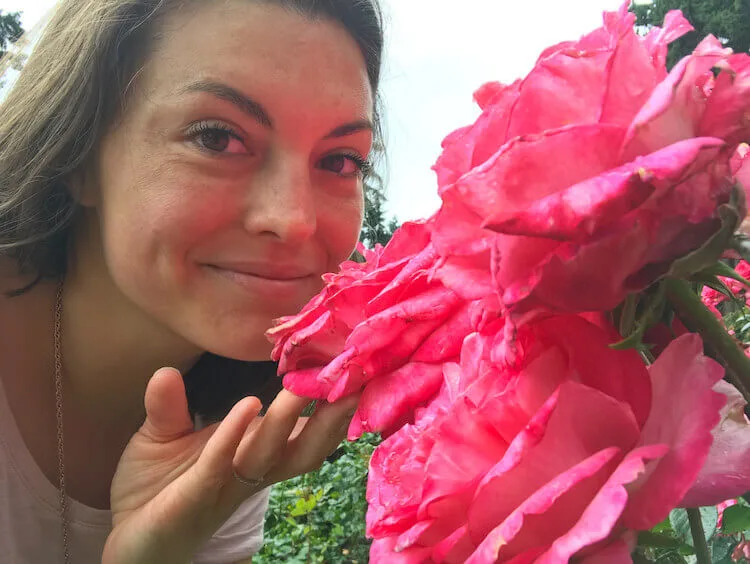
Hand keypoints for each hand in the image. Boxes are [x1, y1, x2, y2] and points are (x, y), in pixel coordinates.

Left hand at [102, 367, 358, 563]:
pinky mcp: (195, 499)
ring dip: (288, 421)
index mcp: (253, 454)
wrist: (125, 545)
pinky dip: (236, 434)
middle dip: (331, 416)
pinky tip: (249, 405)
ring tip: (303, 386)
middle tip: (352, 377)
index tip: (351, 368)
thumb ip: (170, 406)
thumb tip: (167, 369)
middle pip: (303, 447)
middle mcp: (251, 473)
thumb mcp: (163, 438)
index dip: (330, 404)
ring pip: (270, 455)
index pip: (303, 430)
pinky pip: (220, 464)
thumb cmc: (154, 491)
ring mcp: (226, 487)